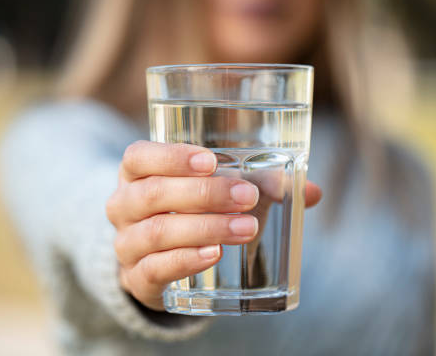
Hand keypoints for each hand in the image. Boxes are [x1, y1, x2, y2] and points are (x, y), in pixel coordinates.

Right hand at [106, 141, 321, 310]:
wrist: (157, 257)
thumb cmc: (190, 210)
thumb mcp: (216, 191)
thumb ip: (261, 186)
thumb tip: (312, 191)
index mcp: (136, 174)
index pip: (138, 157)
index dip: (170, 156)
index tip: (210, 160)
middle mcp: (123, 205)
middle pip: (152, 193)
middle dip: (204, 193)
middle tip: (247, 196)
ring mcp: (126, 243)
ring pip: (157, 231)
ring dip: (205, 227)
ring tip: (246, 228)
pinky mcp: (137, 278)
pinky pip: (155, 269)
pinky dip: (185, 260)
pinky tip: (214, 254)